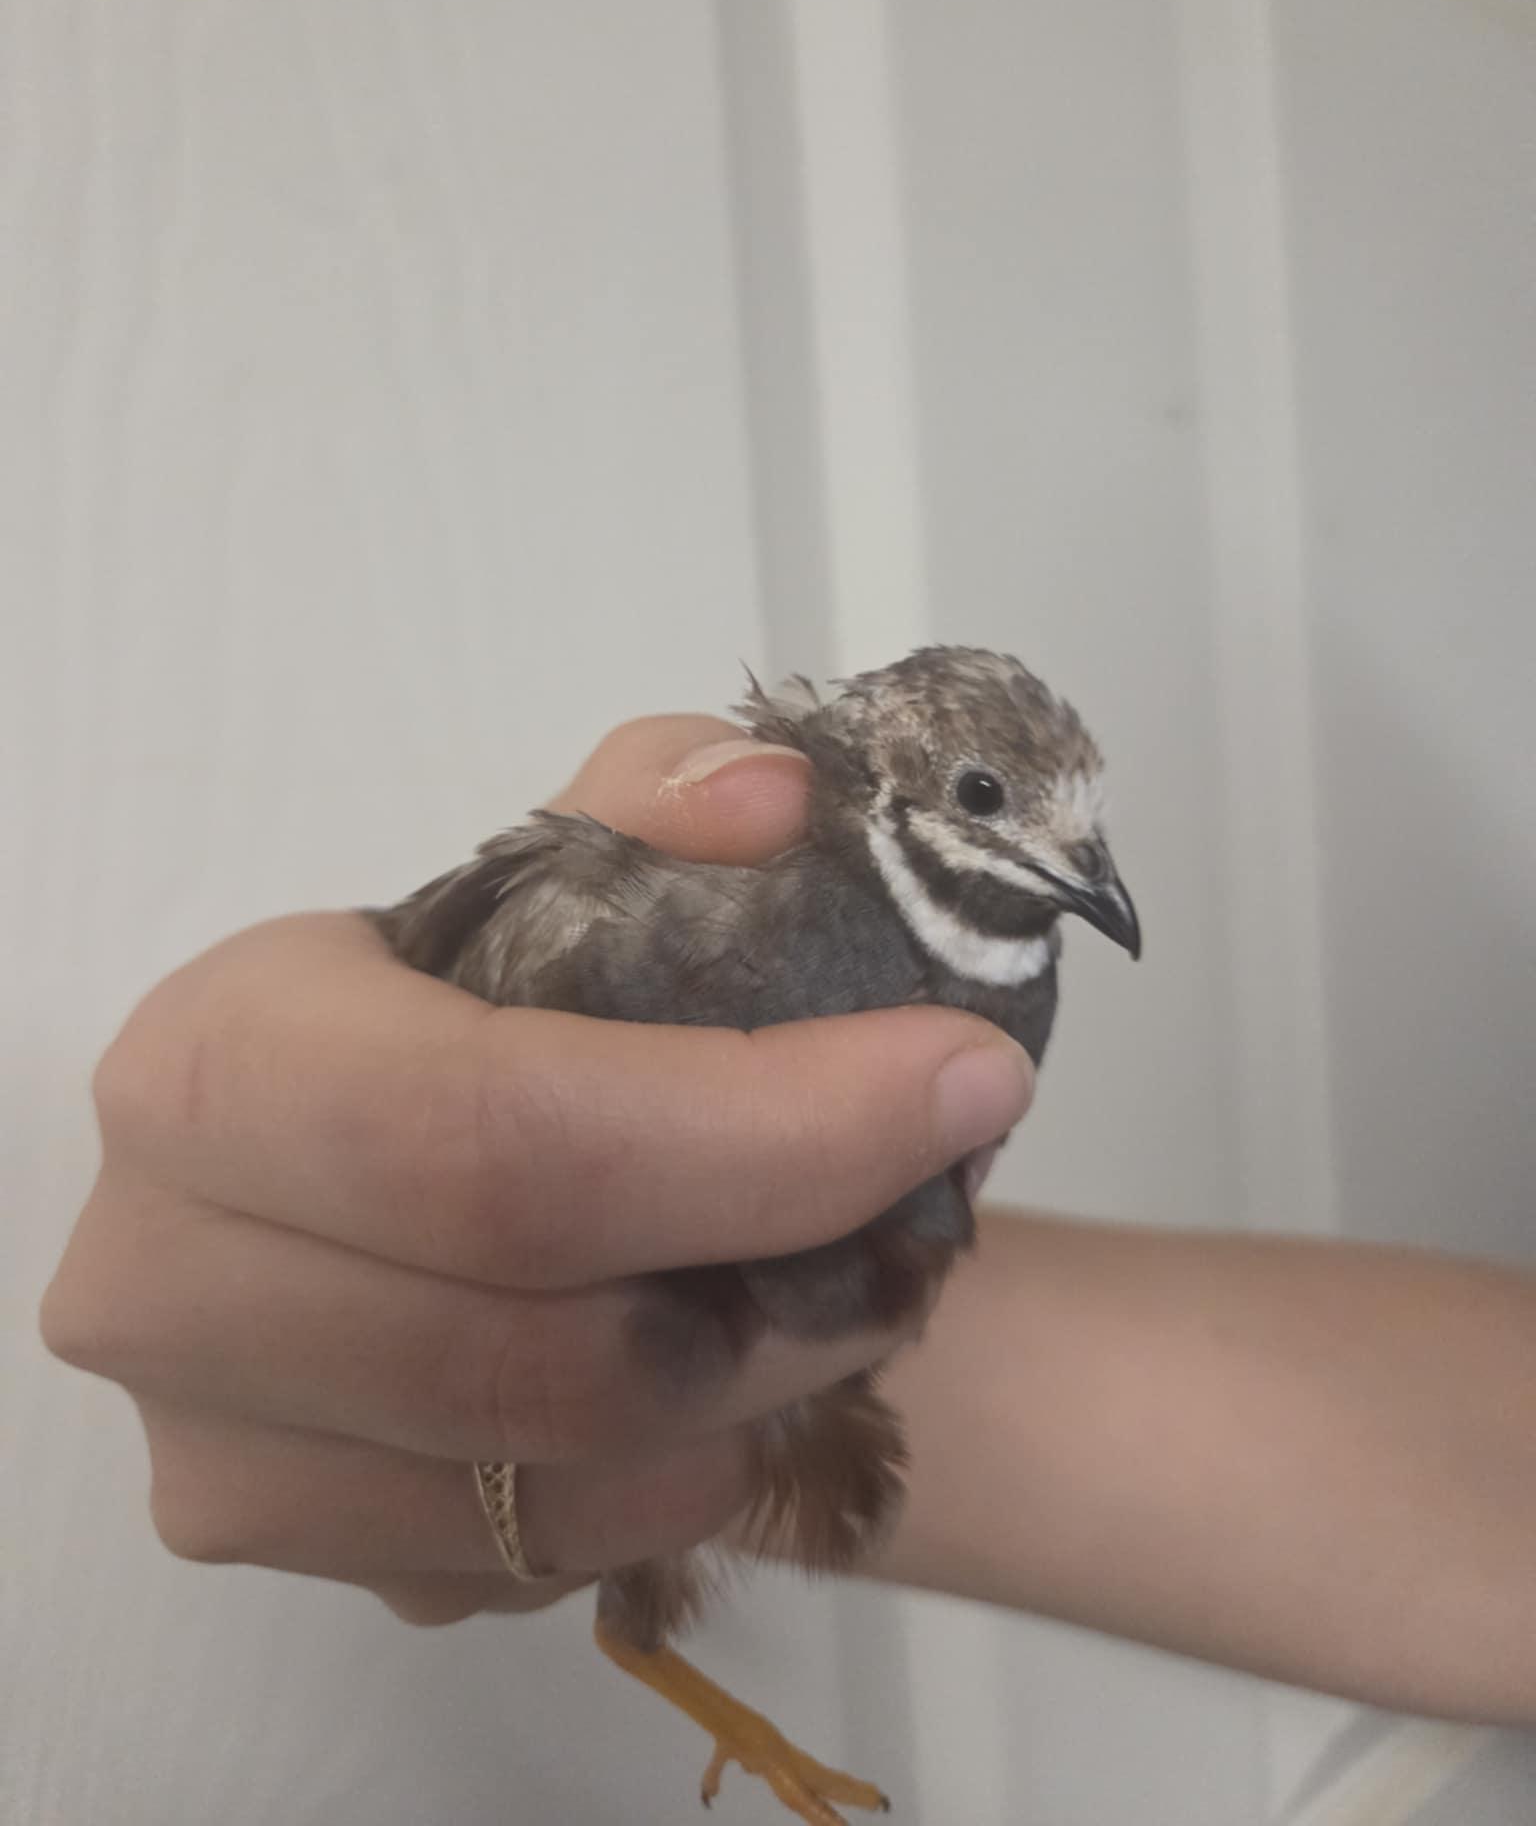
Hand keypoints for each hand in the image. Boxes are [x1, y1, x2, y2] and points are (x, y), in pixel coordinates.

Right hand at [41, 715, 1032, 1625]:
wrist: (353, 1170)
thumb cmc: (451, 1000)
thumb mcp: (543, 872)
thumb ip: (652, 801)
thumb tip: (770, 803)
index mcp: (214, 1062)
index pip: (500, 1137)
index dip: (762, 1128)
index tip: (963, 1079)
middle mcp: (163, 1275)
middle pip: (538, 1351)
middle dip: (792, 1294)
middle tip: (930, 1219)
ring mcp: (212, 1445)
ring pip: (563, 1488)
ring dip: (757, 1402)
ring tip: (835, 1294)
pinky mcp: (282, 1547)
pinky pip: (540, 1564)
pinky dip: (673, 1480)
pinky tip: (709, 1377)